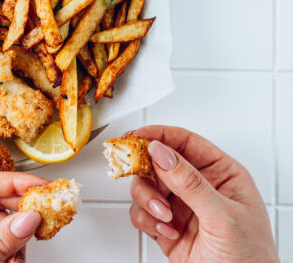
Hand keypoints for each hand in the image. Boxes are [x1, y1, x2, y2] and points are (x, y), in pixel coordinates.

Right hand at [129, 125, 277, 262]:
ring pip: (145, 187)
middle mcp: (199, 187)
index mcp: (222, 174)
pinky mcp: (166, 226)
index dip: (159, 135)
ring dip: (148, 201)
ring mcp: (181, 206)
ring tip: (164, 217)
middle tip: (141, 177)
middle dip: (148, 174)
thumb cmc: (250, 258)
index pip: (185, 142)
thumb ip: (190, 183)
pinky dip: (147, 221)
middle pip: (158, 162)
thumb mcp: (223, 216)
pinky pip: (141, 212)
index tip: (136, 137)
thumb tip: (161, 152)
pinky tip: (166, 231)